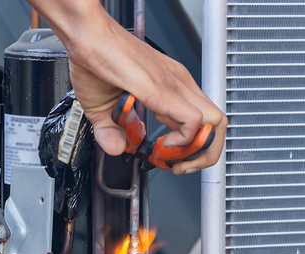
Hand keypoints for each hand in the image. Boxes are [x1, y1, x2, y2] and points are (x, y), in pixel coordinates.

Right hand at [59, 6, 226, 173]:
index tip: (168, 158)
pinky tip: (162, 144)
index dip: (191, 148)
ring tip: (172, 158)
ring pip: (214, 123)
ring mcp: (174, 85)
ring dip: (197, 151)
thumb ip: (110, 133)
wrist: (86, 38)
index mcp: (170, 88)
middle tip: (179, 164)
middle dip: (203, 153)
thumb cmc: (96, 62)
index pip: (203, 121)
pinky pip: (192, 121)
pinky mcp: (163, 90)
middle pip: (218, 123)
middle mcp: (178, 84)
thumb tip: (118, 149)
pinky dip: (182, 142)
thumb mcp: (100, 111)